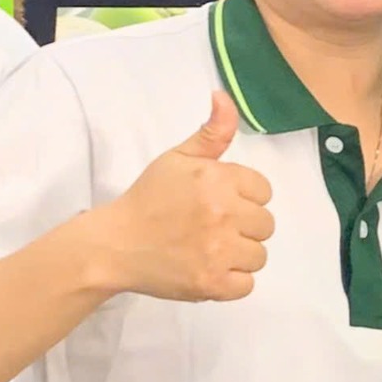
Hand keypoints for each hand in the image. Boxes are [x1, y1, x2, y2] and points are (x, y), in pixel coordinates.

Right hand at [84, 90, 273, 300]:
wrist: (114, 245)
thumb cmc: (148, 198)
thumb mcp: (177, 158)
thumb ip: (211, 132)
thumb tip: (224, 97)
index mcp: (217, 179)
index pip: (264, 191)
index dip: (244, 197)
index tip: (219, 202)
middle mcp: (223, 213)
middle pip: (266, 224)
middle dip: (244, 226)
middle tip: (212, 227)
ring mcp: (218, 251)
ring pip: (259, 256)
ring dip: (239, 254)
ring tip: (210, 248)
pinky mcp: (212, 283)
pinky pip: (247, 285)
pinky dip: (231, 281)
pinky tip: (209, 268)